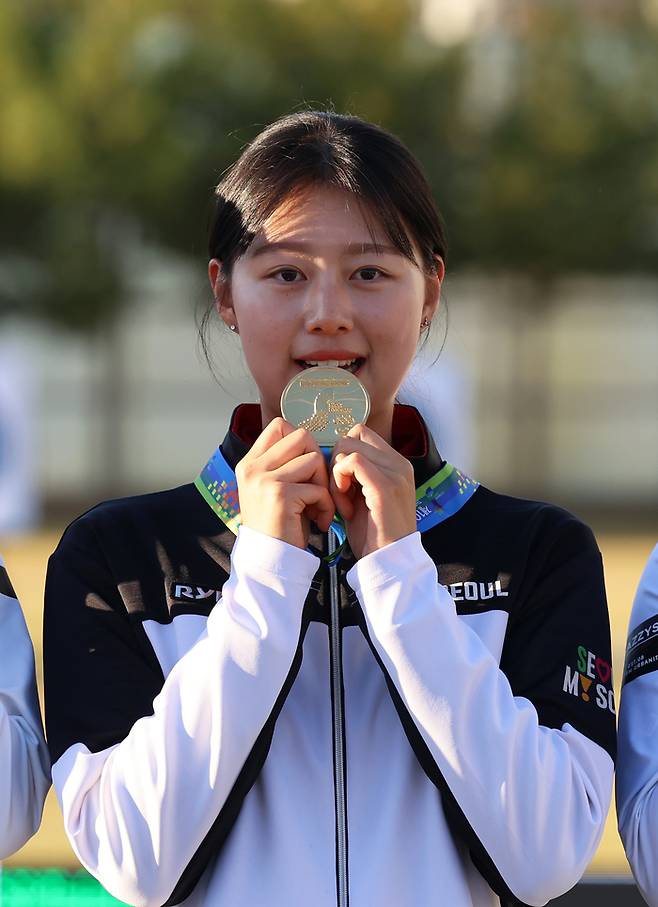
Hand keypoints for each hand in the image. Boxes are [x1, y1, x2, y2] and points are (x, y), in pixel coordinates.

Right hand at [236, 418, 334, 549]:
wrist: (270, 562)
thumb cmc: (280, 527)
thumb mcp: (275, 489)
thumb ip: (285, 464)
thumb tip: (312, 440)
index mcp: (249, 463)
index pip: (279, 425)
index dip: (302, 442)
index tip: (307, 468)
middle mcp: (252, 467)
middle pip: (301, 436)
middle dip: (318, 461)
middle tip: (318, 487)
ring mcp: (263, 479)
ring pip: (314, 459)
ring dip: (324, 485)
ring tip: (318, 507)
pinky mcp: (280, 494)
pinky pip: (318, 487)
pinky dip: (326, 505)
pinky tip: (319, 522)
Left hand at [329, 424, 416, 558]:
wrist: (389, 563)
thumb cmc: (373, 535)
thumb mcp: (362, 497)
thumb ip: (353, 475)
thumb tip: (329, 457)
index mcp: (396, 464)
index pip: (361, 434)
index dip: (342, 454)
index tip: (340, 483)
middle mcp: (399, 464)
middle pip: (352, 436)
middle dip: (337, 462)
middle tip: (340, 494)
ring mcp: (395, 473)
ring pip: (349, 447)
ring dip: (336, 474)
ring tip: (343, 503)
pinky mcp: (385, 486)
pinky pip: (351, 462)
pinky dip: (338, 482)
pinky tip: (344, 507)